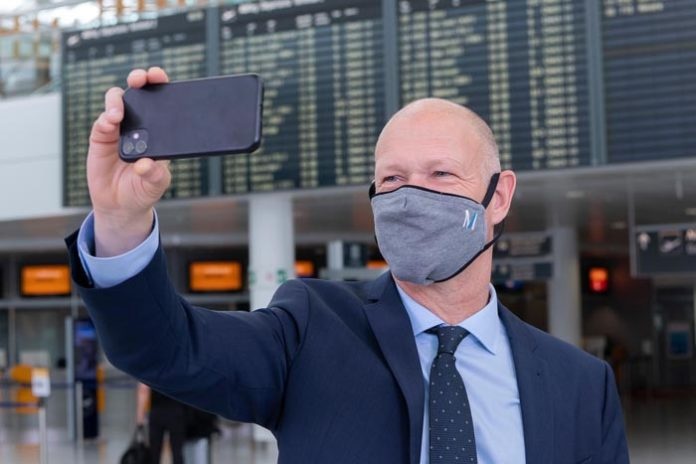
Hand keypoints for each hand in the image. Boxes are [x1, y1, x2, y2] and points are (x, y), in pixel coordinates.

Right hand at [87, 67, 171, 256]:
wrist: (121, 205)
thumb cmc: (144, 190)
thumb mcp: (156, 184)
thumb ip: (155, 174)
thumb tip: (146, 164)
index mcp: (158, 130)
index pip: (161, 101)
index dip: (159, 84)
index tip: (160, 77)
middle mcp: (138, 124)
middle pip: (138, 93)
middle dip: (139, 80)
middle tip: (141, 79)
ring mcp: (119, 128)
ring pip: (116, 101)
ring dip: (118, 100)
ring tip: (119, 113)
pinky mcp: (101, 137)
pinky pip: (102, 122)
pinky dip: (106, 118)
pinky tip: (111, 121)